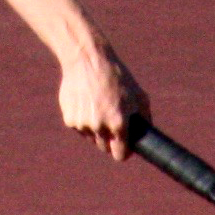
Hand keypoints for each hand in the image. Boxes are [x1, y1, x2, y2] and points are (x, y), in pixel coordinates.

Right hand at [56, 41, 147, 160]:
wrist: (87, 59)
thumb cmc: (116, 76)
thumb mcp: (139, 95)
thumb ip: (144, 119)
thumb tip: (146, 136)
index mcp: (119, 123)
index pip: (120, 155)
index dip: (124, 151)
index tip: (124, 147)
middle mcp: (100, 127)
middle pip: (104, 148)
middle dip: (110, 140)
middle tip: (111, 122)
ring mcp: (83, 124)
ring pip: (91, 138)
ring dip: (95, 129)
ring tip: (98, 107)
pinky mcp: (69, 119)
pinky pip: (79, 128)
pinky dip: (83, 121)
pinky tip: (86, 103)